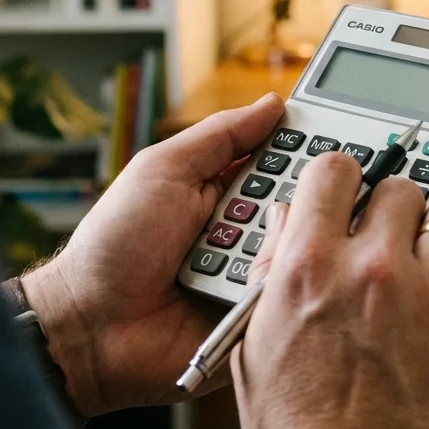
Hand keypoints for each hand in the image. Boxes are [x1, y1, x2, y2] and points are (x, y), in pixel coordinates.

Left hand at [22, 93, 284, 416]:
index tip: (336, 142)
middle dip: (299, 198)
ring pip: (302, 248)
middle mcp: (250, 230)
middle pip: (305, 205)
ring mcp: (255, 274)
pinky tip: (254, 280)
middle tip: (279, 199)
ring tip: (240, 246)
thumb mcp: (164, 170)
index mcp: (230, 190)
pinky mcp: (257, 316)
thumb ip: (221, 136)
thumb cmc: (116, 242)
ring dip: (279, 242)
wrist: (92, 323)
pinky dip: (274, 284)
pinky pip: (287, 294)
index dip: (312, 152)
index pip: (289, 163)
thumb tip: (274, 104)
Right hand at [232, 153, 428, 428]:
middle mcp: (371, 269)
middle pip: (398, 188)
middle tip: (390, 231)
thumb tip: (287, 224)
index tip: (347, 188)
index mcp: (310, 268)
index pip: (333, 172)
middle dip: (392, 205)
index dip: (340, 176)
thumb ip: (272, 273)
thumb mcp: (255, 344)